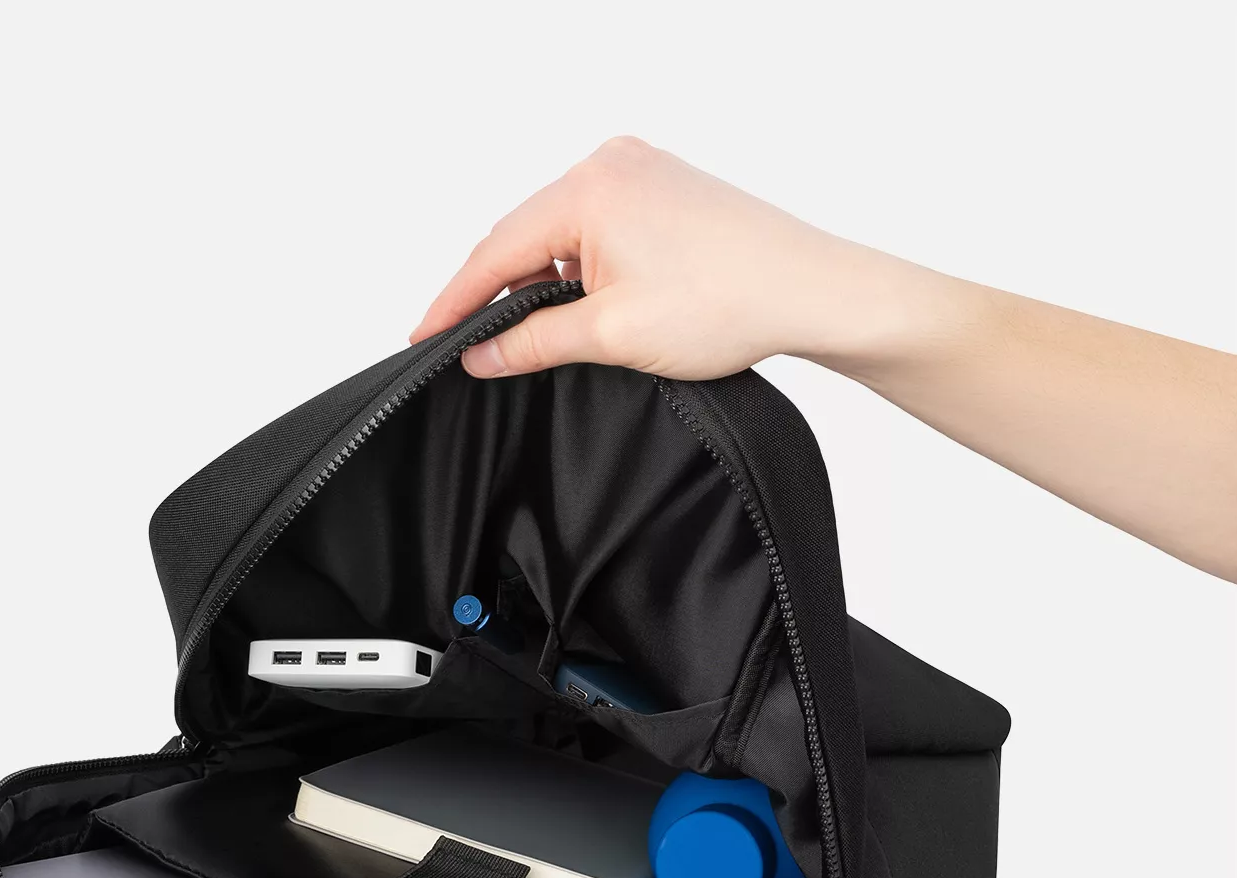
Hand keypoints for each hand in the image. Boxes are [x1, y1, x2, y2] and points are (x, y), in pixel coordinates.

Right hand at [410, 135, 929, 381]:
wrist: (812, 290)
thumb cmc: (729, 302)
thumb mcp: (612, 334)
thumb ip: (532, 341)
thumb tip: (480, 356)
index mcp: (589, 187)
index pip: (494, 250)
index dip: (454, 302)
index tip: (423, 338)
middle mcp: (609, 162)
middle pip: (522, 235)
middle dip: (493, 292)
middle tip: (465, 346)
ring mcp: (639, 169)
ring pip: (558, 233)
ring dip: (539, 282)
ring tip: (526, 336)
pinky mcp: (662, 187)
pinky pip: (594, 227)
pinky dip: (576, 267)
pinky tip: (574, 305)